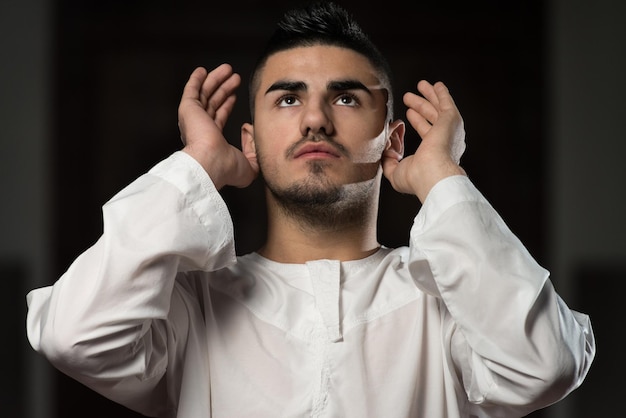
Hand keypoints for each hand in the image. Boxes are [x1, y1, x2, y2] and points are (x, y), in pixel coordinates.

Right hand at [178, 64, 258, 188]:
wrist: (210, 162)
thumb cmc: (226, 167)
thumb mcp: (250, 164)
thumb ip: (255, 150)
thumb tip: (251, 132)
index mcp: (211, 140)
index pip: (219, 117)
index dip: (227, 106)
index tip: (234, 96)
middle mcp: (201, 128)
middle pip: (213, 102)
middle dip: (224, 89)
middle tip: (234, 78)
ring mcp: (194, 118)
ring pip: (205, 93)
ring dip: (215, 80)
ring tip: (228, 69)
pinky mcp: (188, 108)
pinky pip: (192, 90)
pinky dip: (196, 80)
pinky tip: (202, 71)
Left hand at [382, 80, 465, 201]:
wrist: (432, 175)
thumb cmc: (416, 178)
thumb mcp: (395, 172)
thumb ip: (389, 162)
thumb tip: (384, 152)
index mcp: (435, 153)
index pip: (425, 133)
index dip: (415, 124)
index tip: (404, 120)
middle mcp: (444, 141)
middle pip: (431, 118)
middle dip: (421, 106)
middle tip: (409, 98)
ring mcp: (448, 130)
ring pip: (438, 108)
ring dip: (429, 96)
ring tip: (420, 85)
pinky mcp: (450, 120)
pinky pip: (446, 102)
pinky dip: (442, 94)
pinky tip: (437, 85)